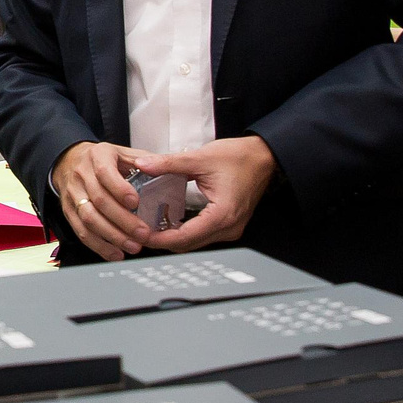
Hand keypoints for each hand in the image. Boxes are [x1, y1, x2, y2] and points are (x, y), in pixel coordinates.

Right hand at [53, 140, 146, 260]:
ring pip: (89, 219)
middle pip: (99, 200)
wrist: (70, 161)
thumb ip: (144, 160)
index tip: (136, 202)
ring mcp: (73, 194)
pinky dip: (99, 246)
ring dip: (112, 236)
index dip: (120, 189)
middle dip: (123, 220)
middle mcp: (82, 174)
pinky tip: (115, 253)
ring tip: (132, 246)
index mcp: (97, 156)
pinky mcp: (69, 211)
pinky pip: (81, 232)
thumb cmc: (102, 159)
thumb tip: (166, 169)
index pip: (105, 173)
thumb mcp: (123, 152)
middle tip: (143, 233)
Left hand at [136, 136, 279, 250]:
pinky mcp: (229, 225)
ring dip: (172, 237)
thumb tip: (144, 165)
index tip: (140, 234)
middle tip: (138, 229)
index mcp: (222, 215)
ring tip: (149, 225)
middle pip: (188, 244)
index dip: (159, 239)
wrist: (264, 157)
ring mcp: (230, 229)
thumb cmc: (241, 158)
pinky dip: (184, 231)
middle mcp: (228, 227)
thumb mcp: (201, 158)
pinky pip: (202, 235)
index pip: (184, 237)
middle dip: (162, 240)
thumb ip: (169, 163)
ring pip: (195, 243)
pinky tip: (169, 220)